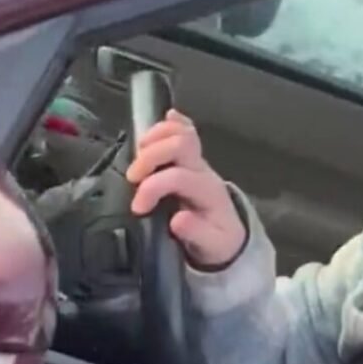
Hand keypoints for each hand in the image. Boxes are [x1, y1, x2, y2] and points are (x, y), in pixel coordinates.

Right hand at [126, 109, 244, 266]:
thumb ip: (195, 234)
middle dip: (149, 157)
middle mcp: (203, 170)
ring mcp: (197, 161)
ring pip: (180, 132)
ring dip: (153, 138)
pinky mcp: (189, 158)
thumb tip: (177, 219)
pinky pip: (186, 131)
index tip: (138, 208)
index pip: (177, 176)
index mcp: (207, 191)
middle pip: (179, 144)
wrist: (229, 236)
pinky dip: (172, 123)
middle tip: (133, 177)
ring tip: (138, 156)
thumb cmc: (217, 241)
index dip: (152, 187)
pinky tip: (165, 117)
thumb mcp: (211, 246)